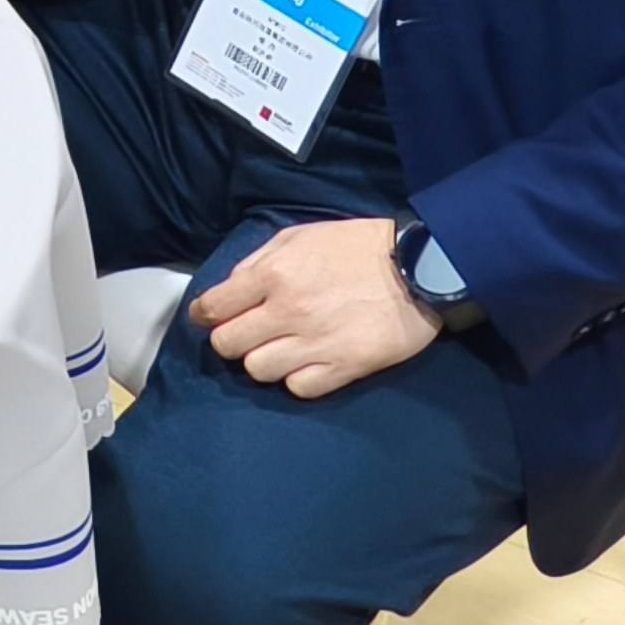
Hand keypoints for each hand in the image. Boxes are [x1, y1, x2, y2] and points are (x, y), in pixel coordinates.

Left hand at [188, 218, 439, 398]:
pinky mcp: (344, 368)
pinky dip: (296, 378)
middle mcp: (287, 312)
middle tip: (247, 332)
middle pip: (228, 344)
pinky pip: (297, 388)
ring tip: (280, 347)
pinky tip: (306, 362)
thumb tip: (230, 288)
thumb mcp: (299, 236)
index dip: (205, 314)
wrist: (420, 266)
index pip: (213, 307)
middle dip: (231, 338)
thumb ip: (258, 261)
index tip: (210, 317)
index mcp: (273, 275)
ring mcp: (315, 343)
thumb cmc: (356, 247)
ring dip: (262, 360)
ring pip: (257, 370)